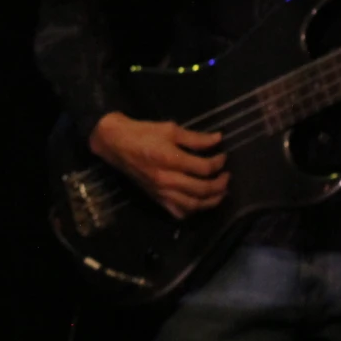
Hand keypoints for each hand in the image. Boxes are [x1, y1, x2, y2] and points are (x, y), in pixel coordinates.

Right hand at [88, 111, 227, 218]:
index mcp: (171, 159)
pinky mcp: (156, 198)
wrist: (115, 143)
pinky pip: (178, 212)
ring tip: (219, 192)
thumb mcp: (170, 129)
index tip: (223, 156)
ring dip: (211, 201)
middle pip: (203, 189)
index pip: (205, 168)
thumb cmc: (142, 132)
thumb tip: (218, 140)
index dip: (219, 162)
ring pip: (194, 205)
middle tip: (226, 176)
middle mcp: (168, 179)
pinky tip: (198, 202)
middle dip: (220, 184)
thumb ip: (195, 138)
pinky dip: (192, 211)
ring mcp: (162, 191)